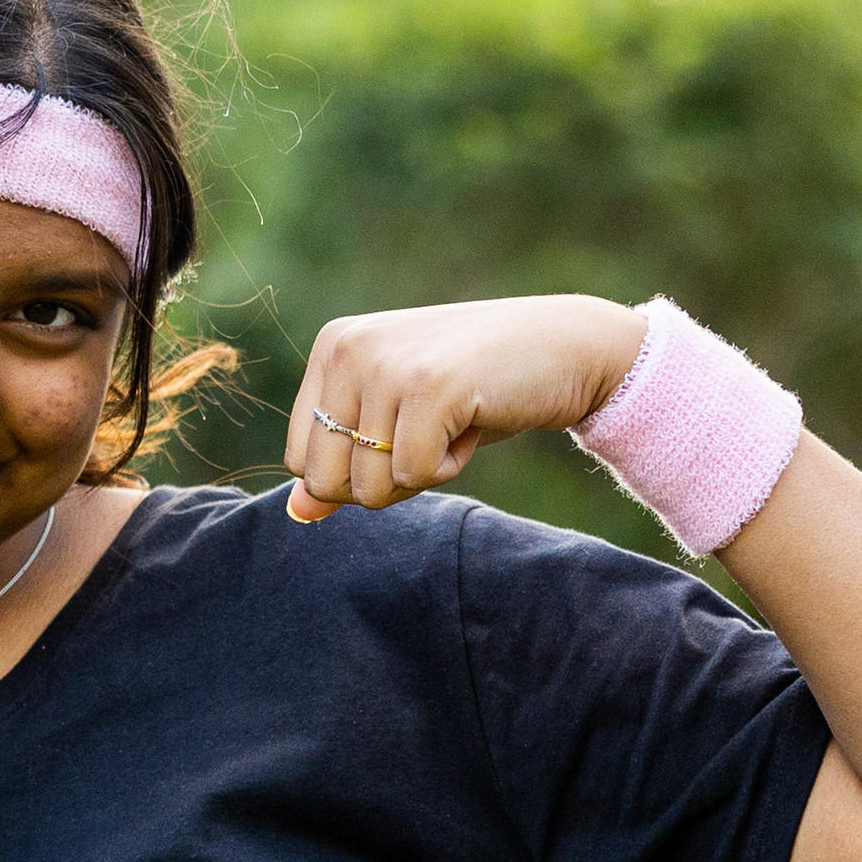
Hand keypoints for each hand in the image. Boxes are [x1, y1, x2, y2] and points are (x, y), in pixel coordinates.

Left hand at [281, 293, 646, 517]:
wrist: (564, 347)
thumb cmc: (477, 387)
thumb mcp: (399, 421)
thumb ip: (345, 461)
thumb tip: (296, 513)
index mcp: (332, 348)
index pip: (301, 461)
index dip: (356, 474)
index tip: (404, 431)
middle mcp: (348, 348)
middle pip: (327, 481)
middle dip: (384, 481)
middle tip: (429, 433)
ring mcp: (386, 365)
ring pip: (370, 486)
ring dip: (422, 473)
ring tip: (453, 420)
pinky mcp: (427, 387)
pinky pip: (414, 476)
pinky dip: (450, 467)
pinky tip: (471, 420)